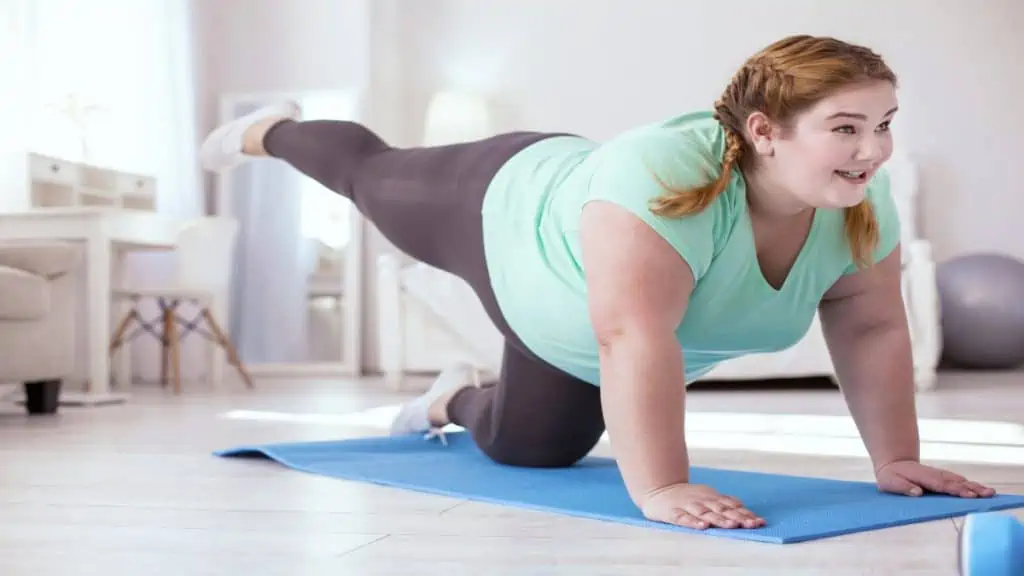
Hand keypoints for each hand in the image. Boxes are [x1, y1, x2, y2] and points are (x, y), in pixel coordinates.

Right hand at [641, 483, 765, 529]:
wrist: (659, 490)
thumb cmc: (686, 496)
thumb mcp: (707, 495)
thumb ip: (724, 501)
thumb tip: (743, 507)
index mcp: (711, 497)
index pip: (731, 506)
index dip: (745, 514)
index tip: (759, 522)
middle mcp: (702, 501)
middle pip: (722, 510)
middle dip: (737, 517)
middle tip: (751, 524)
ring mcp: (688, 506)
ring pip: (705, 513)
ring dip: (719, 519)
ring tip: (731, 526)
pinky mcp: (673, 512)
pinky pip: (683, 518)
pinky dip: (693, 522)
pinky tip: (702, 526)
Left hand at [875, 460, 995, 497]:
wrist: (893, 463)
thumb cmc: (890, 476)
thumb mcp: (889, 482)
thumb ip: (903, 487)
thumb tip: (918, 492)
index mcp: (923, 477)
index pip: (942, 484)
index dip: (956, 490)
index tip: (970, 495)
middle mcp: (934, 475)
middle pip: (955, 482)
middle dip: (972, 488)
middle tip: (988, 494)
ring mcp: (939, 475)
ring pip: (959, 481)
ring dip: (975, 486)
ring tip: (990, 493)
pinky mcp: (942, 478)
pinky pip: (958, 481)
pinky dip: (970, 485)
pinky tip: (982, 491)